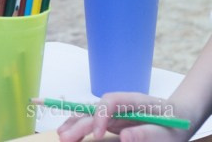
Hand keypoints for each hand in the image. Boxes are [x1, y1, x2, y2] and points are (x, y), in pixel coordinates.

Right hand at [56, 93, 191, 141]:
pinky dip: (78, 126)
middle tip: (66, 139)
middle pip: (95, 109)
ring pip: (89, 113)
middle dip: (79, 123)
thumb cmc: (174, 125)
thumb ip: (146, 133)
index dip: (100, 115)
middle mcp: (120, 104)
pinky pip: (91, 121)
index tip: (98, 134)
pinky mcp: (111, 120)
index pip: (111, 101)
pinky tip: (68, 132)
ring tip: (62, 136)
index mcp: (135, 101)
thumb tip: (124, 137)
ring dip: (74, 123)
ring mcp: (114, 111)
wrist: (178, 117)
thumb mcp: (167, 133)